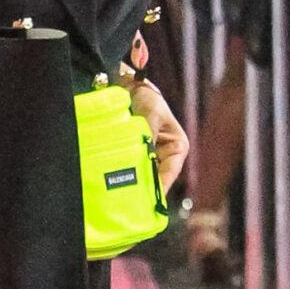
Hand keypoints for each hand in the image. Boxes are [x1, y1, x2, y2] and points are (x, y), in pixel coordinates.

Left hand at [128, 77, 188, 191]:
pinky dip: (122, 173)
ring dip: (131, 181)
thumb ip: (148, 136)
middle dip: (144, 187)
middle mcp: (164, 155)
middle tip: (131, 202)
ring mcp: (148, 155)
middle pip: (155, 176)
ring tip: (120, 195)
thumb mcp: (151, 114)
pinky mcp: (133, 154)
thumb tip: (144, 156)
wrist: (128, 85)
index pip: (169, 173)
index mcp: (177, 148)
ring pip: (142, 173)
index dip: (159, 187)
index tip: (148, 201)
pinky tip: (112, 182)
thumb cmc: (147, 97)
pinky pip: (130, 167)